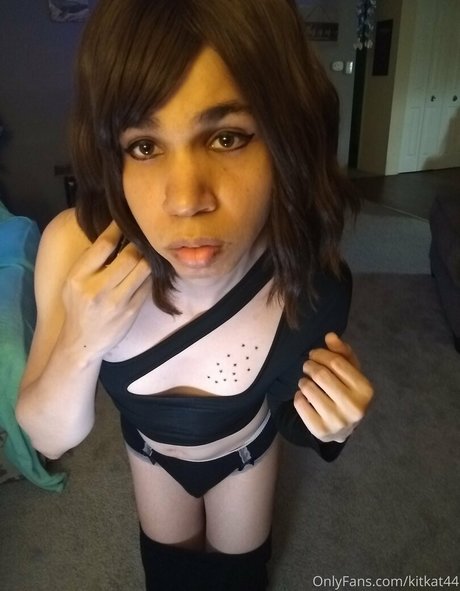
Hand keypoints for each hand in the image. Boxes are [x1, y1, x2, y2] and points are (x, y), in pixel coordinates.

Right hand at [60, 221, 151, 358]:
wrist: (82, 342)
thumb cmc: (77, 307)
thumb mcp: (72, 282)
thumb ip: (89, 262)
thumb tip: (112, 235)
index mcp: (78, 278)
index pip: (104, 245)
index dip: (118, 228)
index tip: (125, 219)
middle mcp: (97, 289)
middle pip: (130, 256)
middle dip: (139, 242)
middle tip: (144, 233)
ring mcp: (117, 302)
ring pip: (143, 270)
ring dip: (149, 257)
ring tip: (151, 248)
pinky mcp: (132, 311)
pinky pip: (147, 286)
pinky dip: (151, 274)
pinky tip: (152, 267)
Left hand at [294, 332, 372, 442]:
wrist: (343, 427)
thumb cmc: (347, 391)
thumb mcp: (350, 371)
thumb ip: (342, 351)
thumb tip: (330, 335)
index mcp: (365, 390)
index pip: (336, 362)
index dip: (320, 354)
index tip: (314, 354)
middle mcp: (354, 407)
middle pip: (321, 374)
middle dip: (309, 366)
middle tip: (307, 366)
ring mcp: (337, 421)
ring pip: (308, 388)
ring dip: (303, 380)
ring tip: (306, 382)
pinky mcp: (320, 430)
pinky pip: (299, 403)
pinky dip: (298, 396)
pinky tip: (305, 397)